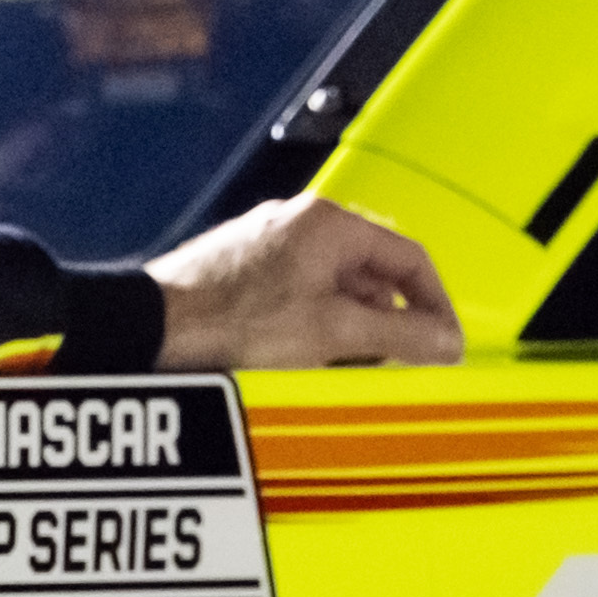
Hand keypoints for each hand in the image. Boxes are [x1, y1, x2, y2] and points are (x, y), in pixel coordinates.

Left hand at [146, 195, 462, 370]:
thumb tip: (447, 342)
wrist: (150, 329)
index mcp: (328, 224)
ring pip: (333, 294)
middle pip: (370, 278)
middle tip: (396, 366)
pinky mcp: (241, 277)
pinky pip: (298, 303)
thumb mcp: (332, 332)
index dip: (435, 305)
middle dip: (388, 327)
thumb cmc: (232, 320)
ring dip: (349, 335)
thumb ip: (399, 335)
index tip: (444, 344)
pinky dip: (313, 334)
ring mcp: (267, 250)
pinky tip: (301, 367)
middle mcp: (298, 227)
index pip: (409, 258)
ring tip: (342, 372)